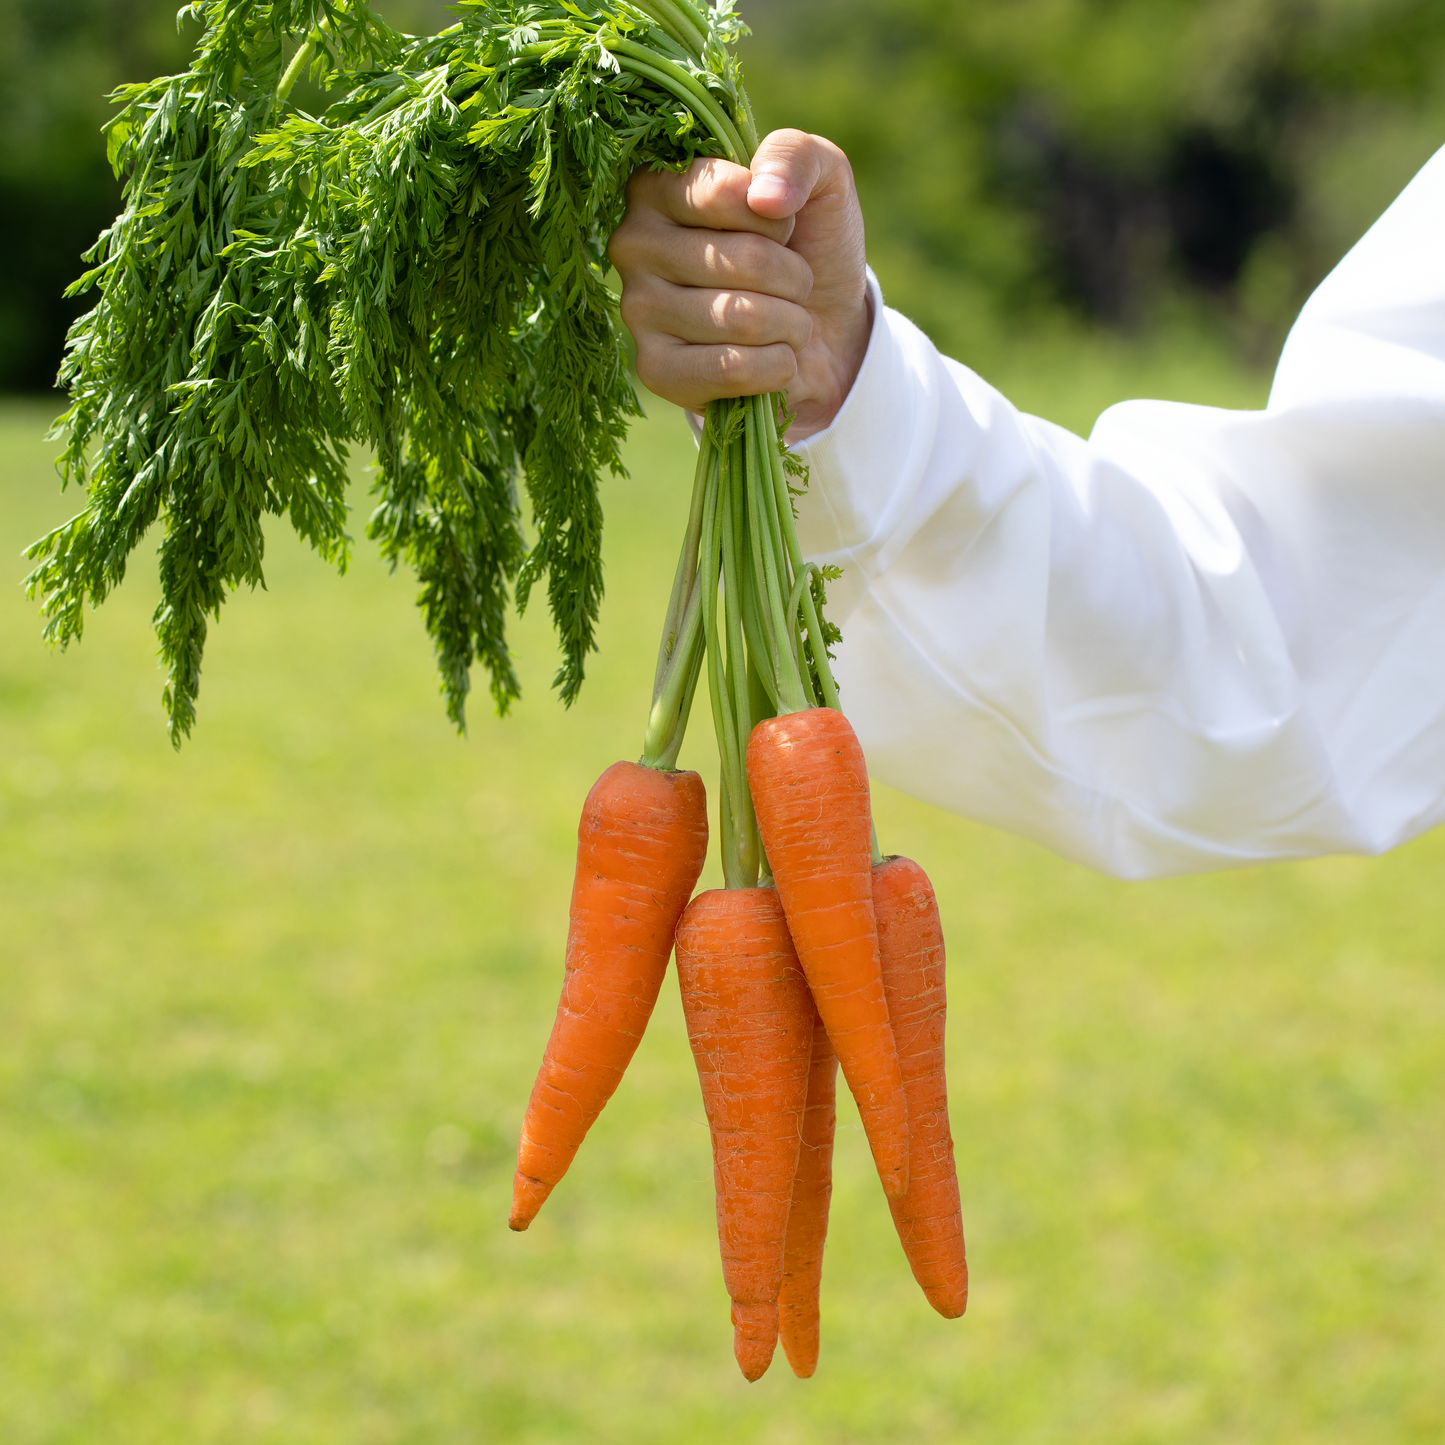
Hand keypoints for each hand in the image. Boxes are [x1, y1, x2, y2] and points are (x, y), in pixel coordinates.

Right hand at [608, 129, 869, 440]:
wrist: (824, 331)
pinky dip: (777, 367)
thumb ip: (794, 157)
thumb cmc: (809, 245)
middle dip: (795, 278)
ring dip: (792, 324)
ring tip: (786, 322)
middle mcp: (633, 243)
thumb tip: (765, 197)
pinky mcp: (654, 370)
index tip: (783, 228)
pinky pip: (732, 368)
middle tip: (794, 284)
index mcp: (657, 185)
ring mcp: (637, 311)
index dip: (777, 219)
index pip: (722, 191)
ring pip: (743, 318)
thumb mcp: (818, 180)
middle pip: (745, 259)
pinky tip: (772, 360)